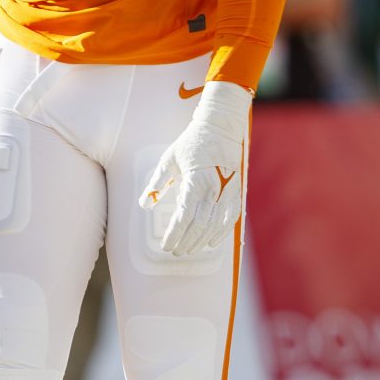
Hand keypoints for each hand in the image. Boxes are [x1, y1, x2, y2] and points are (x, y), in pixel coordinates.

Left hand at [140, 80, 250, 255]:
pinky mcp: (236, 192)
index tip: (165, 245)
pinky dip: (221, 234)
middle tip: (175, 251)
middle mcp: (213, 190)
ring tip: (189, 249)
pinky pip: (230, 219)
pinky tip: (211, 243)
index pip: (183, 217)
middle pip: (199, 226)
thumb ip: (156, 183)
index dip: (174, 235)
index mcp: (195, 182)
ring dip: (201, 241)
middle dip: (186, 242)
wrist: (220, 128)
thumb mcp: (169, 159)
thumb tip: (143, 205)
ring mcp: (227, 192)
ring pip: (215, 226)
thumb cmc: (192, 143)